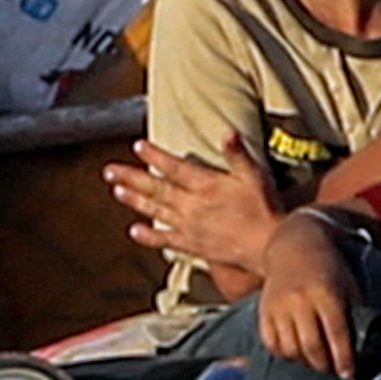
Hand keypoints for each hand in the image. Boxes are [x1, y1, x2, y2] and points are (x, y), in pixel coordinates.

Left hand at [114, 139, 286, 287]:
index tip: (137, 146)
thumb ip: (238, 155)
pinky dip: (150, 236)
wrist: (271, 247)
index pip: (175, 167)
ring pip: (157, 211)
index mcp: (207, 185)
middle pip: (157, 189)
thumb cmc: (267, 210)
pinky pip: (167, 240)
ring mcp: (191, 227)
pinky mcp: (194, 245)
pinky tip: (134, 231)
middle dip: (131, 178)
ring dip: (135, 201)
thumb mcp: (255, 177)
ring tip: (117, 191)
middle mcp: (193, 205)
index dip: (155, 156)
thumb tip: (227, 133)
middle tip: (109, 171)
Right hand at [254, 212, 363, 374]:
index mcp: (326, 294)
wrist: (294, 246)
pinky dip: (285, 353)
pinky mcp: (264, 311)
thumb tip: (357, 351)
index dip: (344, 359)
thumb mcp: (348, 287)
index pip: (336, 334)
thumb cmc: (329, 270)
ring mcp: (279, 306)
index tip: (349, 374)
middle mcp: (300, 301)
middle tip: (333, 369)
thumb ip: (353, 316)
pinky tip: (297, 351)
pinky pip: (272, 343)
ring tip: (316, 360)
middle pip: (312, 346)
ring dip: (305, 361)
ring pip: (291, 349)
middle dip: (325, 365)